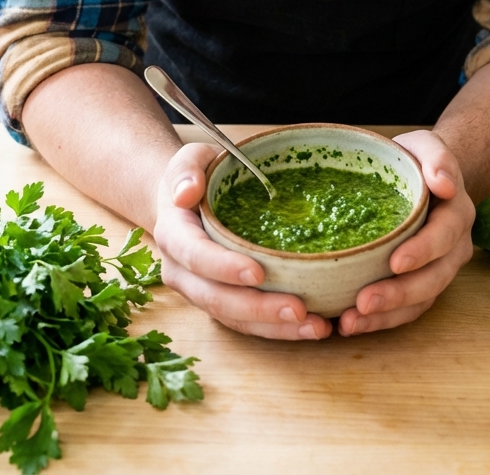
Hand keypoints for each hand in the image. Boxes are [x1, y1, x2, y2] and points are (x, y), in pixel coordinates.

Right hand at [153, 143, 332, 340]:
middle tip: (299, 309)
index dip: (223, 267)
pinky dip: (277, 328)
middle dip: (257, 308)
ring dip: (273, 327)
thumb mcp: (188, 159)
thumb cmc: (194, 176)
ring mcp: (200, 291)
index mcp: (174, 234)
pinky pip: (246, 322)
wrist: (184, 200)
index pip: (195, 255)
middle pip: (216, 298)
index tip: (257, 272)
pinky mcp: (220, 302)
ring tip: (315, 326)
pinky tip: (311, 327)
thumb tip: (186, 192)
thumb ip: (185, 170)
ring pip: (233, 318)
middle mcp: (182, 271)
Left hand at [337, 129, 474, 336]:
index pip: (444, 235)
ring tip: (350, 322)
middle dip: (399, 294)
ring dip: (387, 315)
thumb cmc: (416, 160)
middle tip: (363, 302)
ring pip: (420, 301)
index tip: (395, 262)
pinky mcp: (421, 285)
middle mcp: (454, 248)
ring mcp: (439, 270)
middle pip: (434, 278)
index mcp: (456, 214)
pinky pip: (406, 310)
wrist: (420, 178)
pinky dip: (381, 320)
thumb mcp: (425, 145)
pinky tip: (350, 324)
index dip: (422, 251)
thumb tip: (444, 183)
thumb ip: (437, 156)